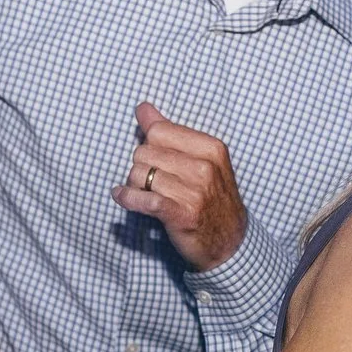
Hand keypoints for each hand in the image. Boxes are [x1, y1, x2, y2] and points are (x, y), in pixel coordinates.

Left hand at [113, 102, 247, 270]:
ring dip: (135, 185)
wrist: (230, 243)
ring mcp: (194, 192)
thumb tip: (143, 108)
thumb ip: (169, 131)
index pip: (158, 131)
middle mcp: (204, 167)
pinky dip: (126, 197)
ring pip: (138, 174)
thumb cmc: (211, 198)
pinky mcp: (181, 215)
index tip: (157, 159)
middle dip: (141, 166)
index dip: (150, 145)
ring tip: (148, 193)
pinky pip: (142, 198)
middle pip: (144, 152)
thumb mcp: (201, 160)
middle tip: (153, 181)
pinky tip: (122, 196)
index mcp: (211, 147)